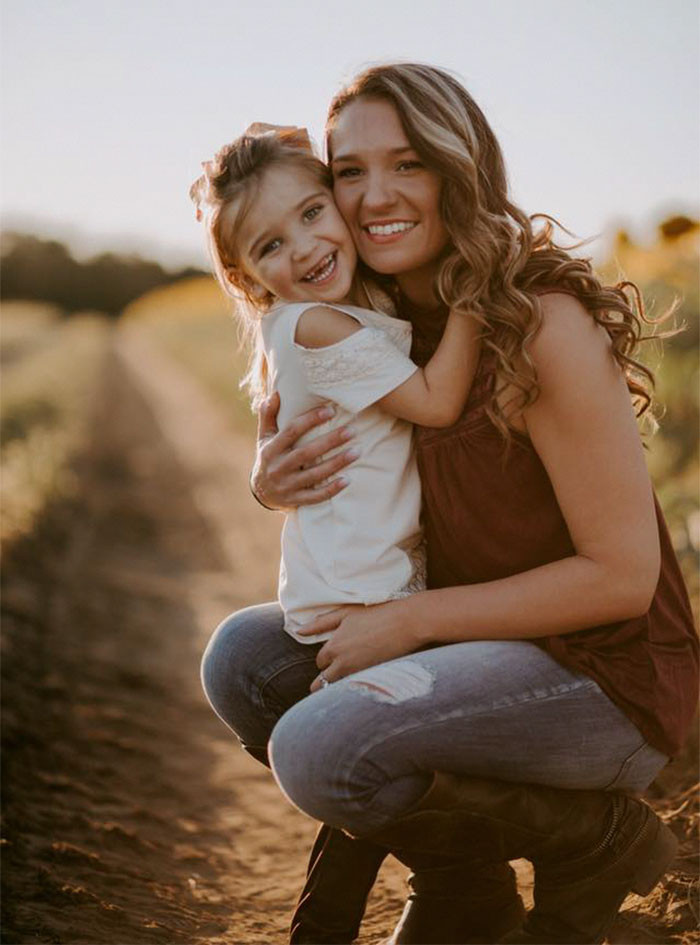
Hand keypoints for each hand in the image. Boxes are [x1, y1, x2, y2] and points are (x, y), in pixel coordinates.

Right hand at [250, 392, 357, 510]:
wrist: (260, 492)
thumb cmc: (268, 457)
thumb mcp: (264, 437)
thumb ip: (268, 415)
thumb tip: (275, 393)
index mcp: (271, 449)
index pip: (292, 431)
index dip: (311, 420)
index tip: (331, 410)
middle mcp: (278, 467)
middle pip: (306, 453)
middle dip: (330, 441)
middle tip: (352, 430)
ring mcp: (287, 486)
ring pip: (314, 475)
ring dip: (336, 463)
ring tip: (357, 452)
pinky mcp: (295, 500)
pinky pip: (315, 496)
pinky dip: (331, 489)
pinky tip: (347, 480)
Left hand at [297, 599, 420, 691]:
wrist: (407, 622)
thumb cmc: (377, 614)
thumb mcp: (346, 614)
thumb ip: (321, 623)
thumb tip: (299, 631)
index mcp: (334, 647)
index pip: (321, 662)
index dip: (326, 660)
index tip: (332, 659)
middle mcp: (342, 664)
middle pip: (326, 680)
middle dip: (328, 679)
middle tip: (333, 679)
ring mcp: (358, 674)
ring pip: (340, 687)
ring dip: (340, 686)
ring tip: (344, 686)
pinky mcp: (373, 680)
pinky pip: (357, 689)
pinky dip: (356, 687)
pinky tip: (362, 685)